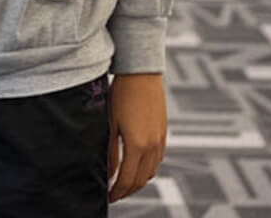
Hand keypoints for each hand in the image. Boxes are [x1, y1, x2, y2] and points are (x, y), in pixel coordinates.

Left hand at [108, 73, 166, 202]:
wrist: (141, 72)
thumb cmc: (121, 93)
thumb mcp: (110, 122)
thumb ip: (110, 150)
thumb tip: (108, 173)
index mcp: (137, 145)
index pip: (127, 180)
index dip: (116, 192)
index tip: (107, 198)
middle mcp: (152, 146)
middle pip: (141, 180)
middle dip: (127, 191)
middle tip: (113, 195)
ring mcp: (160, 140)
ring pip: (151, 172)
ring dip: (137, 182)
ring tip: (122, 184)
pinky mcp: (163, 133)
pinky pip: (157, 160)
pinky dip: (146, 169)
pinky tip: (136, 166)